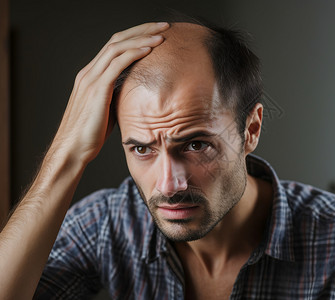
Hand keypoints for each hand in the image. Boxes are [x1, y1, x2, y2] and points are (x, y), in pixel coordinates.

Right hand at [50, 22, 169, 163]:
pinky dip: (134, 53)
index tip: (155, 33)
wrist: (72, 149)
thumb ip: (117, 96)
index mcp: (91, 75)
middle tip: (163, 25)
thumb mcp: (107, 110)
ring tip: (162, 34)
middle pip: (117, 40)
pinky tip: (149, 49)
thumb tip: (136, 93)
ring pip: (118, 47)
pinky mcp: (96, 89)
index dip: (135, 36)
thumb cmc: (90, 134)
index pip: (115, 46)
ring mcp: (91, 79)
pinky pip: (117, 64)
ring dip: (141, 38)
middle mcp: (89, 72)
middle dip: (142, 29)